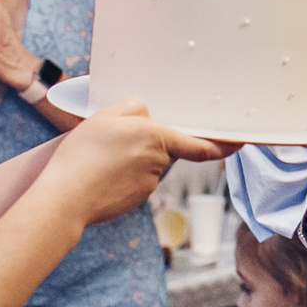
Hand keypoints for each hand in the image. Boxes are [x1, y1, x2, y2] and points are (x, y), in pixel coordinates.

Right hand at [41, 99, 230, 225]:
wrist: (65, 198)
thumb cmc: (82, 156)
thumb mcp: (105, 116)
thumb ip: (133, 108)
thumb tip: (149, 114)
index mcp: (155, 136)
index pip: (198, 144)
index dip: (223, 145)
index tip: (241, 143)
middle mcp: (158, 160)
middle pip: (162, 146)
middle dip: (145, 144)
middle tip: (111, 145)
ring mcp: (149, 182)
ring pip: (147, 163)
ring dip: (131, 160)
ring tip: (99, 159)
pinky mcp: (138, 198)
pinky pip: (136, 180)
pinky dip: (122, 177)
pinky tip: (101, 175)